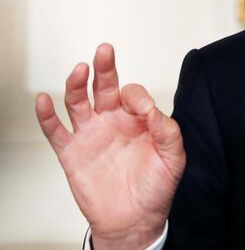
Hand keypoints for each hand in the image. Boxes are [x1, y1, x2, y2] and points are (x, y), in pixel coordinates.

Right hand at [35, 44, 185, 249]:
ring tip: (80, 70)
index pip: (133, 94)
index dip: (137, 96)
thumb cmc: (156, 187)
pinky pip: (55, 130)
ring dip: (76, 84)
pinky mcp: (72, 152)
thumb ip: (167, 130)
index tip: (143, 109)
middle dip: (104, 68)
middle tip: (105, 51)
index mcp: (137, 119)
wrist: (135, 220)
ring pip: (78, 101)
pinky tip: (44, 100)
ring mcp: (91, 135)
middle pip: (104, 87)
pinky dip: (47, 115)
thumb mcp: (173, 157)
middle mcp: (112, 121)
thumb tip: (153, 109)